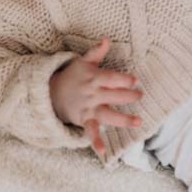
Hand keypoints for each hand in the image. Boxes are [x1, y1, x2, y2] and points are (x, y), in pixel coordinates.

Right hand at [49, 37, 143, 153]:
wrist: (50, 93)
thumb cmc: (72, 76)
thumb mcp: (83, 62)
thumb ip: (96, 52)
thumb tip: (107, 40)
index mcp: (93, 78)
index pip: (112, 78)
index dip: (125, 79)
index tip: (136, 81)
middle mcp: (92, 94)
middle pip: (113, 95)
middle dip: (128, 96)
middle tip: (140, 95)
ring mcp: (88, 108)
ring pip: (108, 114)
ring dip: (123, 119)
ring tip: (138, 122)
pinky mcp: (84, 120)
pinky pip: (91, 132)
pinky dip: (96, 142)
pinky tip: (103, 152)